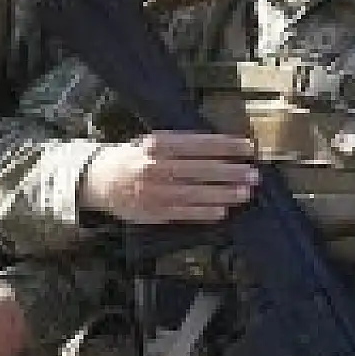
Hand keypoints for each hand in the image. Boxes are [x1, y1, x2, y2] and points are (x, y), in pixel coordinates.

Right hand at [81, 131, 257, 224]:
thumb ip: (182, 145)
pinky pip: (183, 213)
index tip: (247, 147)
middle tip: (254, 173)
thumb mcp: (153, 142)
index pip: (198, 144)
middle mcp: (155, 167)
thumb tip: (222, 148)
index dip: (226, 146)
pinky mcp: (152, 211)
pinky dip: (205, 213)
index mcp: (157, 144)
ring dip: (223, 193)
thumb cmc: (133, 158)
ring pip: (195, 193)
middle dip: (231, 172)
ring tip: (245, 192)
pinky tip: (223, 210)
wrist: (100, 180)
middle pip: (200, 170)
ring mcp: (153, 191)